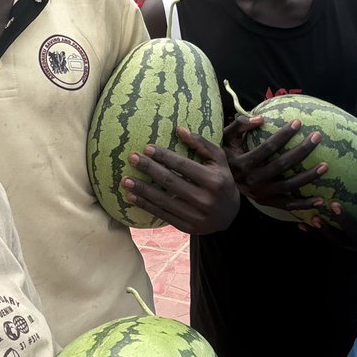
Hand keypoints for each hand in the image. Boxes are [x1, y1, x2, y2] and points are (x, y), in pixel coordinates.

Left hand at [123, 127, 239, 233]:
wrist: (230, 216)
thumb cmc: (222, 181)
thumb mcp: (219, 161)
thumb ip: (202, 144)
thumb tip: (179, 129)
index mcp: (214, 181)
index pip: (183, 166)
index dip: (164, 156)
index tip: (147, 148)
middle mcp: (205, 199)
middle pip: (170, 182)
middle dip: (149, 169)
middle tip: (132, 158)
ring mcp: (195, 216)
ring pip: (163, 201)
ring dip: (142, 190)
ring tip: (125, 180)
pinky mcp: (187, 227)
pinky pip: (162, 215)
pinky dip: (145, 206)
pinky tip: (131, 197)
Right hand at [222, 115, 325, 213]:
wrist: (219, 184)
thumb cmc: (226, 156)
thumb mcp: (226, 138)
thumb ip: (240, 125)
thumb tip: (261, 118)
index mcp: (243, 164)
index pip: (268, 148)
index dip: (283, 135)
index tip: (298, 122)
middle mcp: (253, 180)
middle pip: (282, 165)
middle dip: (302, 150)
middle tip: (317, 137)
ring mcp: (261, 194)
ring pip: (289, 186)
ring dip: (308, 176)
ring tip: (325, 165)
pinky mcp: (267, 203)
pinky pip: (288, 205)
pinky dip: (304, 204)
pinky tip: (321, 200)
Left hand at [302, 191, 356, 252]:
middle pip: (354, 232)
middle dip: (344, 219)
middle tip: (333, 203)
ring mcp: (351, 248)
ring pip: (337, 240)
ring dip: (325, 230)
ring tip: (314, 218)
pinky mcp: (339, 250)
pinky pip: (324, 243)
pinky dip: (313, 234)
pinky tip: (301, 225)